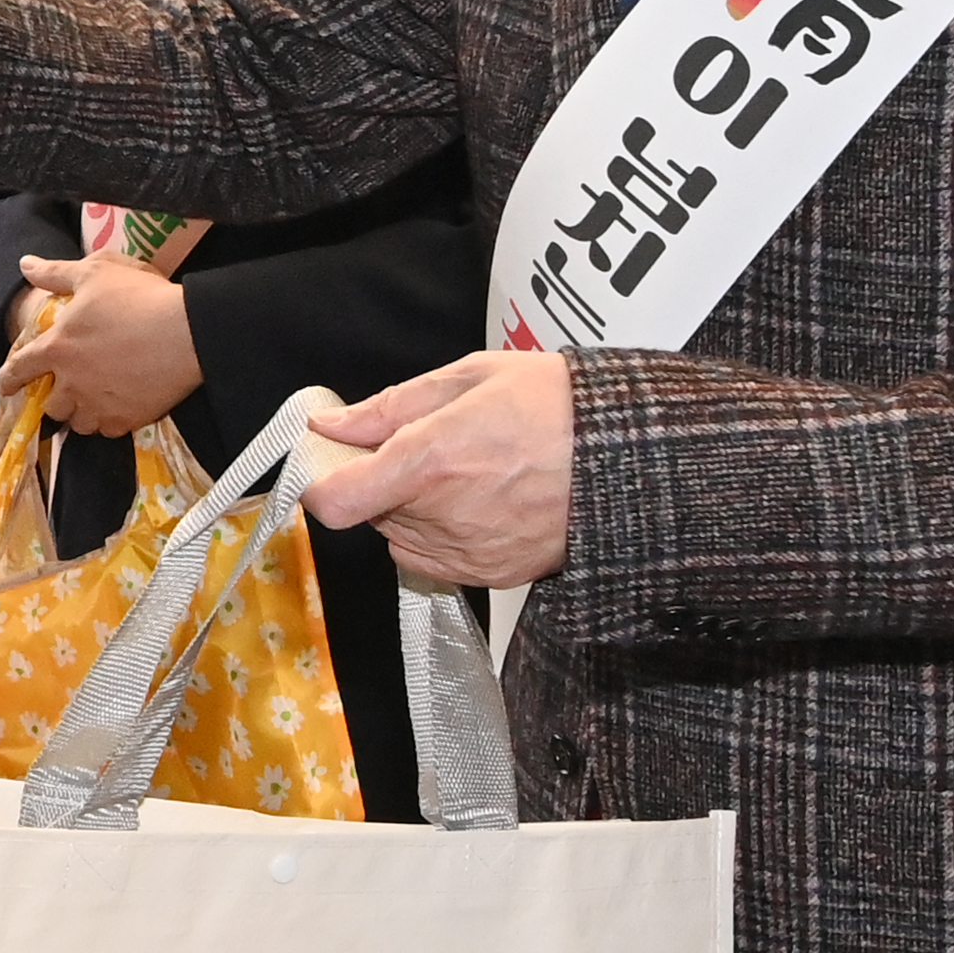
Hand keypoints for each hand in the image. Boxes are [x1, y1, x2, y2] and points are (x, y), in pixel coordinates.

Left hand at [0, 255, 204, 439]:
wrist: (186, 331)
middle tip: (70, 385)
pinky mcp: (128, 420)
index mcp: (57, 348)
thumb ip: (55, 273)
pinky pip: (109, 430)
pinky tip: (119, 406)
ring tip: (94, 398)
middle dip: (55, 397)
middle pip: (51, 405)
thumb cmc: (137, 296)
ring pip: (79, 422)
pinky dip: (109, 421)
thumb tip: (25, 264)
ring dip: (81, 412)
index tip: (5, 386)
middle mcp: (73, 383)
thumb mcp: (94, 272)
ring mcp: (100, 405)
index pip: (19, 369)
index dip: (7, 379)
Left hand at [304, 349, 574, 587]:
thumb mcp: (469, 378)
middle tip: (425, 448)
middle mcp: (444, 516)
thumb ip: (388, 408)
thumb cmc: (558, 406)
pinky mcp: (494, 575)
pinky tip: (479, 502)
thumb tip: (331, 422)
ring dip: (412, 510)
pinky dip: (441, 535)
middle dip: (381, 482)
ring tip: (465, 472)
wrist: (631, 455)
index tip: (333, 462)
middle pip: (371, 512)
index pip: (335, 501)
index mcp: (430, 461)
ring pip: (401, 536)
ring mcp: (469, 552)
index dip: (323, 482)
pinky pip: (436, 560)